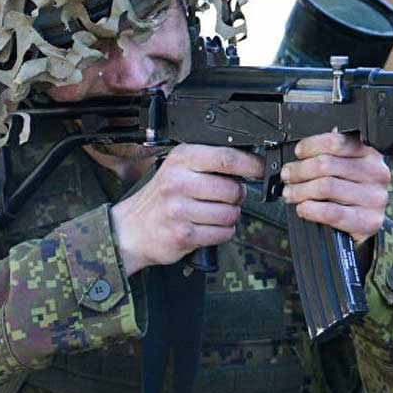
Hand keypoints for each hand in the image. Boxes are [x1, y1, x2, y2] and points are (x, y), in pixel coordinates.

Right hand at [110, 144, 263, 274]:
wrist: (131, 230)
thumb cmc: (160, 199)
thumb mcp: (177, 169)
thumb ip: (208, 163)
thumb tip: (250, 163)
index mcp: (180, 159)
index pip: (226, 158)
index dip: (251, 165)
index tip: (260, 169)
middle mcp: (178, 182)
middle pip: (233, 189)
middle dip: (236, 197)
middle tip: (224, 199)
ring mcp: (179, 210)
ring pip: (231, 214)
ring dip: (229, 217)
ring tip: (212, 215)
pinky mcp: (183, 235)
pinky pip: (223, 234)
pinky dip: (222, 233)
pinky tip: (207, 228)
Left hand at [280, 133, 390, 244]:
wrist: (361, 225)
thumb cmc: (346, 194)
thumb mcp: (341, 169)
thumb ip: (324, 156)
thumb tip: (293, 153)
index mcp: (370, 153)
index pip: (337, 142)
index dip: (311, 146)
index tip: (298, 153)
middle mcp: (377, 173)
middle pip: (327, 164)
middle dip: (299, 170)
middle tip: (286, 176)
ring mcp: (375, 198)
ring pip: (326, 187)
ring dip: (300, 190)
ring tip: (290, 193)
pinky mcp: (369, 221)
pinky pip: (332, 212)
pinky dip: (311, 209)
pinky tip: (303, 208)